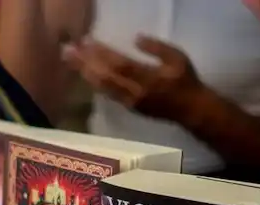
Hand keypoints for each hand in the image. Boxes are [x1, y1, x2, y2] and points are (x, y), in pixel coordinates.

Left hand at [62, 35, 206, 124]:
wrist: (190, 110)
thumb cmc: (186, 80)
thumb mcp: (178, 58)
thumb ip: (157, 48)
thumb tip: (136, 38)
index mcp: (149, 78)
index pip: (120, 65)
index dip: (102, 54)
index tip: (88, 42)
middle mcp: (135, 92)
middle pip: (105, 76)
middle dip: (85, 63)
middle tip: (68, 51)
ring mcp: (129, 102)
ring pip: (102, 87)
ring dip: (85, 73)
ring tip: (71, 60)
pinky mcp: (127, 108)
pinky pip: (107, 94)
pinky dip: (94, 83)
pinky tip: (85, 74)